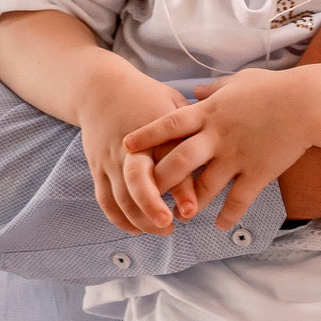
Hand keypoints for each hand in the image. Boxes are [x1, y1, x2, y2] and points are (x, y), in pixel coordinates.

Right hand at [79, 63, 201, 235]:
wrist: (100, 89)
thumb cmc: (146, 98)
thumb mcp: (173, 105)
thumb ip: (195, 128)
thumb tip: (222, 152)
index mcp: (157, 130)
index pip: (171, 162)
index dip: (181, 188)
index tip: (191, 210)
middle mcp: (132, 147)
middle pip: (137, 181)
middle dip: (151, 207)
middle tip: (169, 226)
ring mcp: (111, 159)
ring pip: (121, 196)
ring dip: (139, 218)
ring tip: (161, 230)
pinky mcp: (98, 168)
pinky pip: (105, 199)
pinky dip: (118, 218)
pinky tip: (135, 229)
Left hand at [124, 66, 315, 229]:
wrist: (307, 103)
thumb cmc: (274, 88)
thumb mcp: (238, 82)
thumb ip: (212, 90)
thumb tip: (195, 91)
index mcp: (209, 113)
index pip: (169, 124)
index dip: (146, 136)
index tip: (126, 146)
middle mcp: (217, 137)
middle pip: (178, 161)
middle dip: (159, 181)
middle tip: (145, 195)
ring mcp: (237, 157)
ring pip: (205, 187)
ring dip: (190, 205)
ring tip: (179, 217)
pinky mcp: (257, 173)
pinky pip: (238, 200)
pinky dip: (228, 215)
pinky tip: (220, 226)